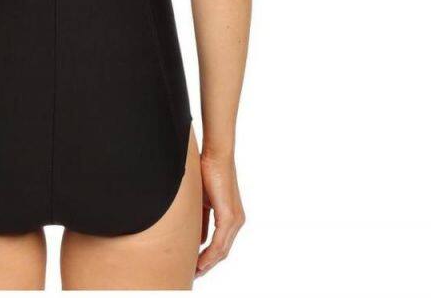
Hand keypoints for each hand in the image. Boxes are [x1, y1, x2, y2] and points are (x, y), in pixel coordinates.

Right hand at [196, 152, 244, 277]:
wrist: (216, 154)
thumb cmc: (207, 172)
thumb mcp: (202, 201)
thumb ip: (201, 220)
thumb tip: (197, 240)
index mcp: (231, 217)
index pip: (220, 245)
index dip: (208, 258)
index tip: (195, 266)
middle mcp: (237, 221)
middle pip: (222, 252)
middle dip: (207, 265)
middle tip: (193, 275)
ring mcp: (235, 220)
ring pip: (222, 250)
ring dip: (208, 264)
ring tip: (194, 272)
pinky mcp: (229, 216)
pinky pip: (220, 242)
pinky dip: (209, 254)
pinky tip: (200, 262)